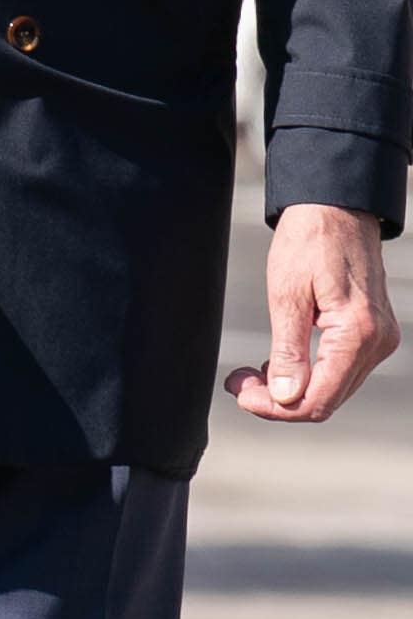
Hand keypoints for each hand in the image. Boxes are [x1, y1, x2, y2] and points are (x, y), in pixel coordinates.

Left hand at [227, 203, 399, 423]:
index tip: (240, 394)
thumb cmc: (310, 242)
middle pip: (328, 400)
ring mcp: (379, 338)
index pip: (319, 400)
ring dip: (292, 389)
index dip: (276, 408)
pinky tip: (278, 362)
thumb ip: (288, 350)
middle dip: (279, 400)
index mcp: (358, 334)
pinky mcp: (372, 332)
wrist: (336, 209)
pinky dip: (308, 373)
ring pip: (334, 388)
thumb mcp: (287, 295)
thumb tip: (285, 397)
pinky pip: (340, 369)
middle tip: (239, 382)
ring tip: (252, 372)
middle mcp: (377, 342)